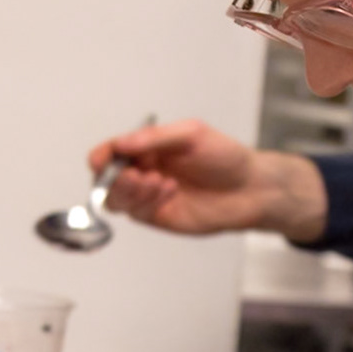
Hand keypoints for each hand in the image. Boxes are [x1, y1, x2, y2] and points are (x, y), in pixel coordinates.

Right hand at [87, 119, 325, 239]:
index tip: (102, 161)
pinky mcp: (158, 216)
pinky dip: (148, 201)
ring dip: (130, 191)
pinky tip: (170, 191)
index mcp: (146, 147)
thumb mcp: (191, 135)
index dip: (102, 157)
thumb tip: (120, 143)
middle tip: (136, 175)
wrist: (250, 189)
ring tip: (158, 181)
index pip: (110, 153)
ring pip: (117, 199)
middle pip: (106, 179)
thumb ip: (153, 138)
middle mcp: (142, 171)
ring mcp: (148, 196)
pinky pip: (137, 213)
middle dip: (115, 178)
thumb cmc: (224, 156)